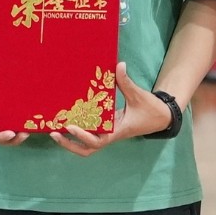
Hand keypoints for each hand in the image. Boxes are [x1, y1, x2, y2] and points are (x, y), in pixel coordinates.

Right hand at [0, 32, 28, 146]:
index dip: (0, 138)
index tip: (11, 132)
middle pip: (3, 131)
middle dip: (15, 137)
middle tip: (26, 133)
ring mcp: (4, 101)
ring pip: (14, 121)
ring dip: (22, 127)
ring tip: (34, 125)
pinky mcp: (13, 91)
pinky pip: (21, 105)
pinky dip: (28, 112)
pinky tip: (38, 110)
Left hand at [49, 62, 171, 156]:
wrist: (161, 117)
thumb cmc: (151, 109)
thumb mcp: (138, 95)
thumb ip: (126, 82)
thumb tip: (119, 65)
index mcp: (117, 131)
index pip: (97, 140)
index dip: (83, 136)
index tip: (71, 126)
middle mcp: (110, 135)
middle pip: (87, 149)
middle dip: (70, 144)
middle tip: (54, 133)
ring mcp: (107, 134)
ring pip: (87, 145)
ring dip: (71, 142)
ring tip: (54, 130)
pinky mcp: (107, 129)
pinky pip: (90, 134)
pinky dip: (78, 132)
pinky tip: (66, 121)